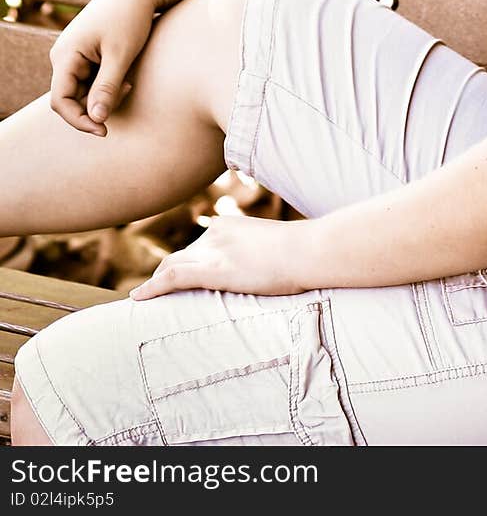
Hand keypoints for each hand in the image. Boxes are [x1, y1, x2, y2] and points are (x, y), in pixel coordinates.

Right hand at [48, 0, 161, 135]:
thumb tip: (96, 119)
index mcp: (64, 55)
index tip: (104, 131)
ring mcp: (73, 53)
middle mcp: (62, 55)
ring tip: (129, 79)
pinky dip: (107, 83)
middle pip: (71, 98)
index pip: (60, 101)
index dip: (79, 120)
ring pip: (82, 90)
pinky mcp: (85, 52)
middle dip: (98, 103)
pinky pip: (90, 79)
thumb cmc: (130, 17)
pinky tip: (126, 74)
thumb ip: (107, 88)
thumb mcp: (121, 55)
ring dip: (104, 93)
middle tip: (128, 89)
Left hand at [129, 216, 306, 299]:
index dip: (181, 263)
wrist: (307, 250)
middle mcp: (214, 232)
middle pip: (178, 256)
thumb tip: (267, 266)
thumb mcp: (275, 248)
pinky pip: (171, 278)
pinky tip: (137, 299)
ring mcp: (212, 250)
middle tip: (149, 294)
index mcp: (228, 225)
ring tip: (141, 302)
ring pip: (170, 267)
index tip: (171, 279)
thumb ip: (260, 254)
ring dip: (154, 286)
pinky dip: (152, 289)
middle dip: (161, 275)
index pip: (197, 246)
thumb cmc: (302, 252)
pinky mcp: (212, 269)